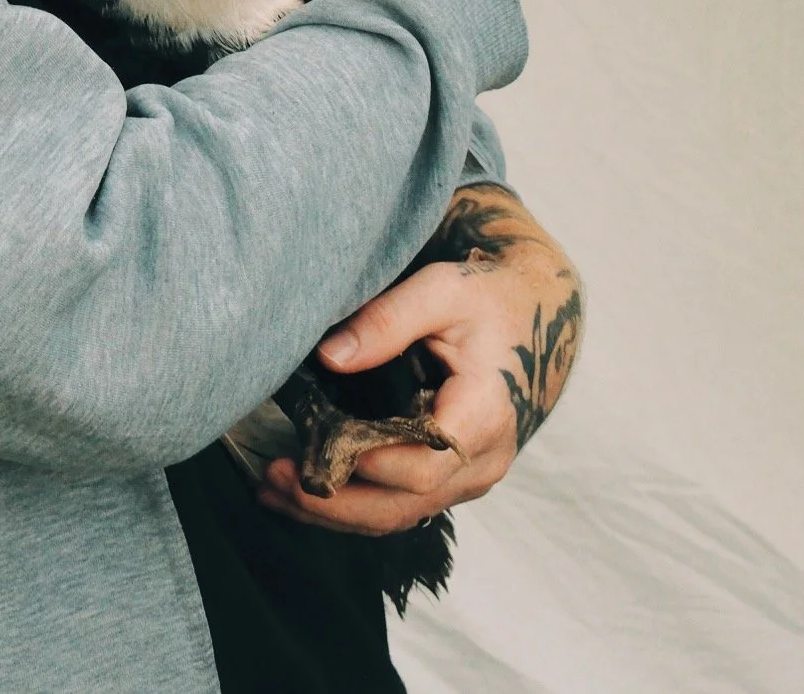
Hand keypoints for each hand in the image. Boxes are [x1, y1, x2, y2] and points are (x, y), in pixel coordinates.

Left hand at [258, 186, 581, 536]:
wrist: (532, 314)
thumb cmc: (486, 297)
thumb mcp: (443, 289)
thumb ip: (388, 319)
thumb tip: (329, 357)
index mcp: (486, 414)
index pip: (423, 463)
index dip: (367, 464)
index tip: (315, 449)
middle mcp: (483, 459)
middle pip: (404, 504)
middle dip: (334, 501)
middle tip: (272, 481)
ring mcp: (469, 475)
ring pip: (398, 514)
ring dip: (334, 512)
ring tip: (272, 491)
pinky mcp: (452, 476)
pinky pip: (402, 504)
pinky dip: (353, 503)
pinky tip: (305, 490)